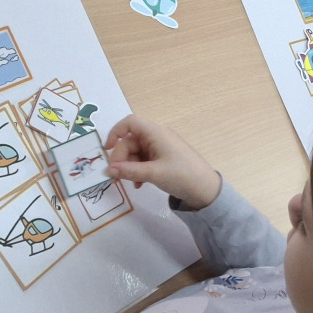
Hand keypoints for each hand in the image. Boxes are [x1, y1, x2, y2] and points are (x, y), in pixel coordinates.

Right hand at [105, 114, 221, 208]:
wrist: (206, 189)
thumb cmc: (181, 175)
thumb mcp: (153, 173)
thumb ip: (129, 171)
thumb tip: (107, 170)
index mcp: (155, 133)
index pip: (130, 123)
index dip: (115, 133)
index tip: (106, 150)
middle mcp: (156, 137)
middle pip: (130, 141)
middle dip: (121, 159)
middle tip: (116, 177)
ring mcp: (160, 148)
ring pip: (135, 153)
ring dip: (129, 168)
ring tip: (131, 184)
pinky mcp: (162, 159)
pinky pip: (143, 161)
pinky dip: (138, 171)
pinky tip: (139, 186)